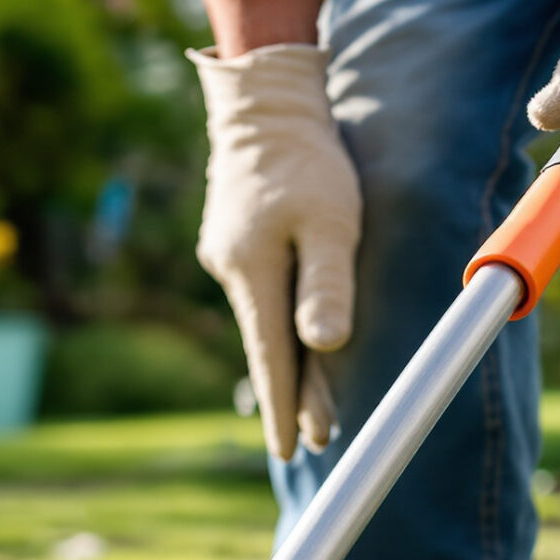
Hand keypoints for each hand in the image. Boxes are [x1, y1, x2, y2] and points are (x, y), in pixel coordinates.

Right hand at [192, 43, 359, 460]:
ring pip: (266, 320)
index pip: (272, 359)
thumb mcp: (331, 219)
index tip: (292, 452)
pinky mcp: (234, 245)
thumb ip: (326, 283)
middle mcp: (233, 273)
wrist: (263, 107)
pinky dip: (281, 318)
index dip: (285, 409)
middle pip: (269, 347)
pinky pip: (263, 293)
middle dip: (296, 395)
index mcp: (254, 274)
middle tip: (320, 439)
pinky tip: (295, 332)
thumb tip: (322, 345)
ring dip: (290, 358)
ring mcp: (228, 259)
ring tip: (317, 400)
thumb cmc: (306, 161)